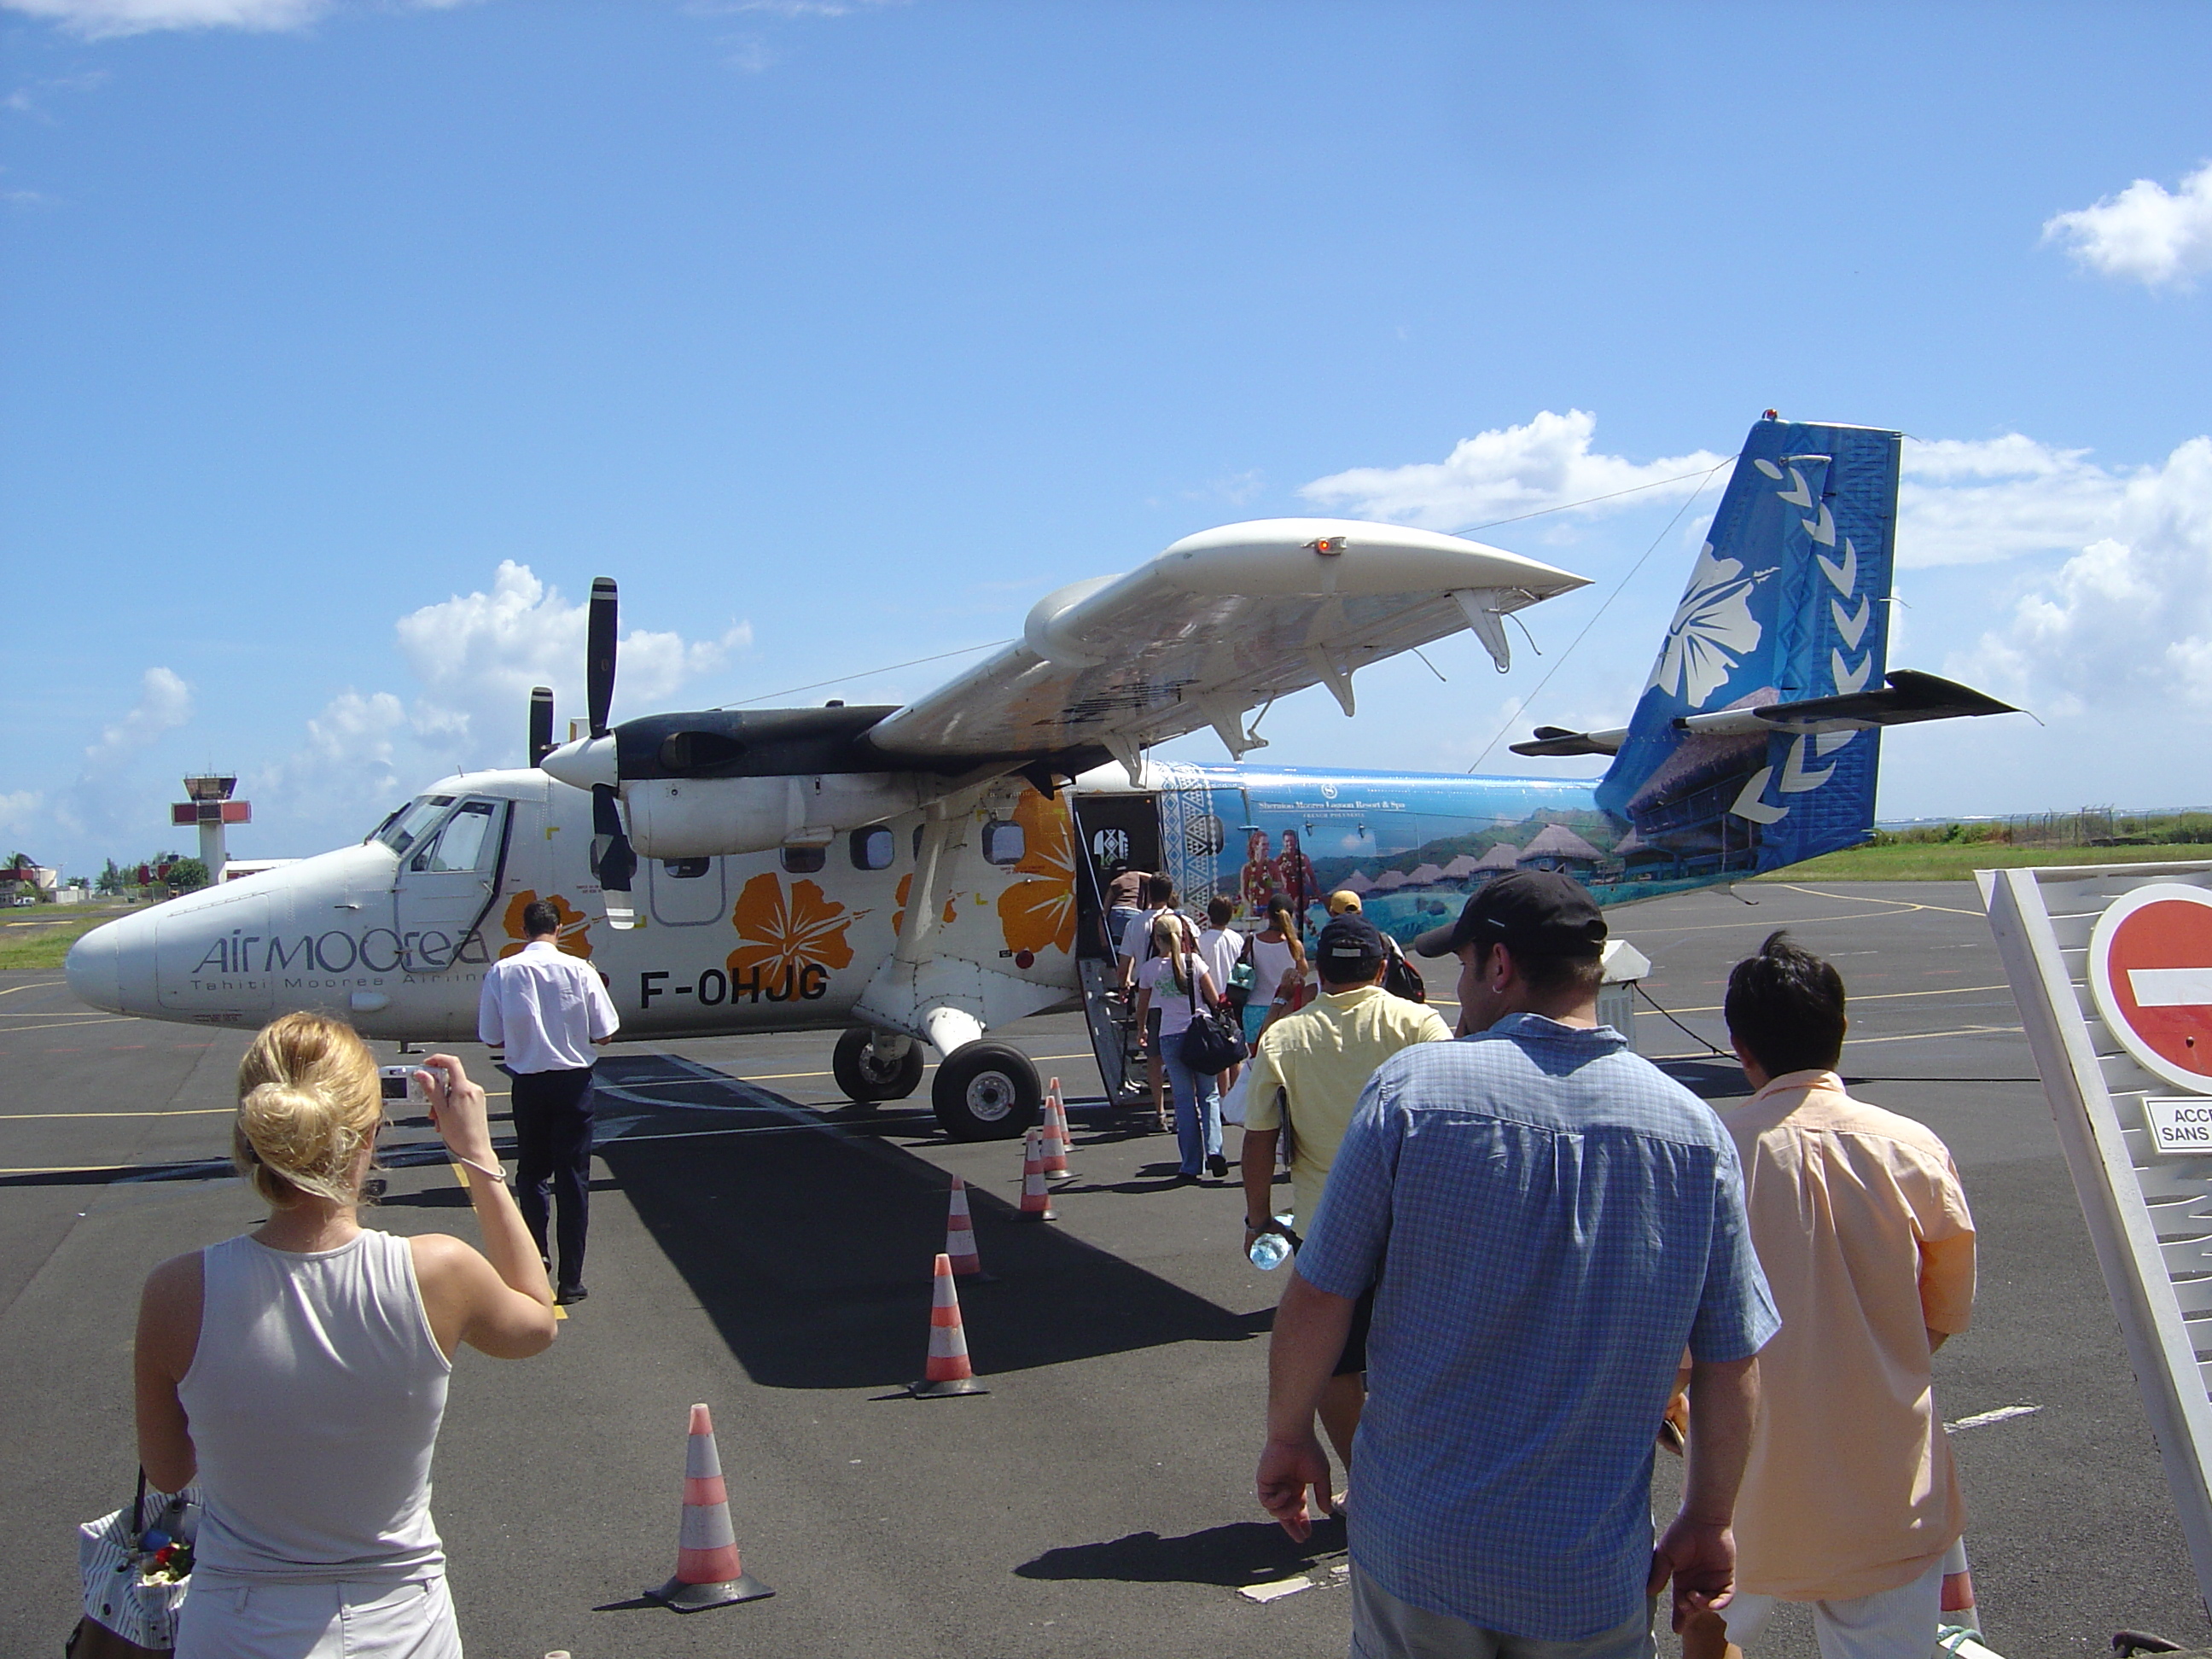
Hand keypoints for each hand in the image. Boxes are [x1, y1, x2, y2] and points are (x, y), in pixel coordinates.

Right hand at [416, 1053, 496, 1168]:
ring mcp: (476, 1096)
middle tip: (428, 1104)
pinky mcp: (477, 1103)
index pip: (451, 1063)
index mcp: (464, 1089)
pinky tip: (445, 1120)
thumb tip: (422, 1074)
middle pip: (449, 1079)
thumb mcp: (440, 1111)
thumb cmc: (460, 1135)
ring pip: (453, 1090)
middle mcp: (473, 1089)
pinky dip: (449, 1105)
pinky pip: (459, 1097)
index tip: (425, 1065)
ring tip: (437, 1119)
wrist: (475, 1150)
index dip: (437, 1060)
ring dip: (441, 1102)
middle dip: (435, 1090)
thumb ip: (431, 1090)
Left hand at [1256, 1432, 1333, 1540]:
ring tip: (1298, 1502)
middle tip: (1301, 1538)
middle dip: (1292, 1527)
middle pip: (1285, 1514)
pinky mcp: (1263, 1482)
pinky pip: (1267, 1502)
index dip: (1302, 1522)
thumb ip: (1323, 1494)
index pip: (1297, 1509)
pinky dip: (1278, 1501)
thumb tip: (1327, 1511)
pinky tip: (1287, 1491)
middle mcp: (1284, 1487)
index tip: (1308, 1534)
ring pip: (1276, 1511)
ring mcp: (1273, 1486)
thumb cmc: (1309, 1452)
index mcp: (1297, 1486)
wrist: (1294, 1437)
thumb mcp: (1321, 1477)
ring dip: (1288, 1512)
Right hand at [1648, 1513, 1733, 1632]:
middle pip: (1695, 1608)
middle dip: (1688, 1613)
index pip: (1679, 1603)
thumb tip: (1650, 1593)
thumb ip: (1659, 1574)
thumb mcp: (1665, 1555)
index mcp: (1682, 1580)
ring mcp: (1713, 1582)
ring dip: (1701, 1606)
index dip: (1678, 1617)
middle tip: (1683, 1607)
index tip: (1676, 1630)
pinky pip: (1726, 1598)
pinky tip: (1710, 1603)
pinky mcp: (1727, 1578)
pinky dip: (1718, 1604)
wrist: (1702, 1520)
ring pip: (1709, 1605)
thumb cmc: (1681, 1533)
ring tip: (1692, 1597)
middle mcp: (1698, 1584)